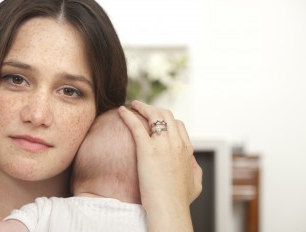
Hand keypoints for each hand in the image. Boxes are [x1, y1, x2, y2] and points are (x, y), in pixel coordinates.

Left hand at [119, 100, 201, 231]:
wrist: (170, 208)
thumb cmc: (180, 200)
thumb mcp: (196, 184)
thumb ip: (195, 171)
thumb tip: (194, 164)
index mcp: (186, 149)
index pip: (178, 125)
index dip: (167, 120)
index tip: (157, 121)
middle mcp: (176, 143)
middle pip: (167, 115)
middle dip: (155, 108)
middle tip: (143, 108)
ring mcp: (162, 144)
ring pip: (154, 115)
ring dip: (142, 106)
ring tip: (133, 105)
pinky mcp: (147, 149)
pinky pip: (136, 125)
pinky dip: (128, 115)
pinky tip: (122, 111)